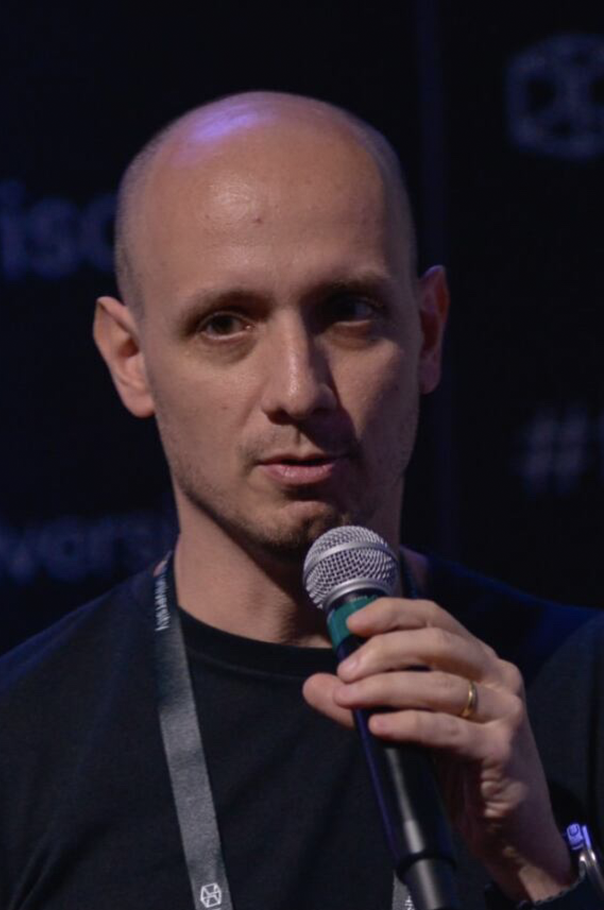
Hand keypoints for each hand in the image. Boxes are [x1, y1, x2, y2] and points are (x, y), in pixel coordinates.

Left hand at [302, 596, 574, 902]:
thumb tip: (315, 684)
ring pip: (439, 685)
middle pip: (436, 643)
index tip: (351, 624)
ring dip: (386, 687)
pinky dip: (408, 723)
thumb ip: (367, 702)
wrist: (514, 832)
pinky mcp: (500, 749)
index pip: (433, 617)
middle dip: (383, 651)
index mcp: (478, 658)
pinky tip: (377, 727)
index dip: (392, 613)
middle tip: (345, 671)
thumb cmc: (463, 770)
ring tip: (348, 698)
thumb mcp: (413, 728)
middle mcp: (498, 674)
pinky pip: (448, 729)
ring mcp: (504, 711)